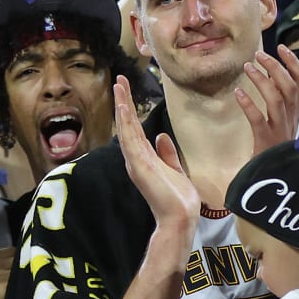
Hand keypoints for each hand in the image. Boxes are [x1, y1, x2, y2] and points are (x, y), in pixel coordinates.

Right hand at [117, 74, 200, 230]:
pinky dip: (126, 123)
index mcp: (144, 158)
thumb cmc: (178, 199)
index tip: (126, 90)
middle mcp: (136, 158)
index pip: (134, 128)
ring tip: (119, 86)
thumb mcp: (174, 169)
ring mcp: (136, 162)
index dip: (129, 109)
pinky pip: (130, 140)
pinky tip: (123, 107)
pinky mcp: (140, 166)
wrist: (180, 218)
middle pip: (126, 124)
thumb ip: (167, 154)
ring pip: (126, 128)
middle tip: (119, 79)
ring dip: (122, 106)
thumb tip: (161, 136)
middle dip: (123, 101)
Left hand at [232, 45, 298, 154]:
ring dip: (262, 80)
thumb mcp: (282, 123)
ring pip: (276, 99)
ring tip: (247, 67)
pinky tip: (237, 93)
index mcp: (295, 113)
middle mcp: (291, 119)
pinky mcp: (266, 142)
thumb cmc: (275, 149)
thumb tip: (271, 75)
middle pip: (289, 86)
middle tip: (259, 54)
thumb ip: (279, 101)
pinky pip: (258, 120)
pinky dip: (248, 105)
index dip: (294, 63)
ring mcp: (280, 130)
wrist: (275, 177)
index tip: (282, 48)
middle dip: (275, 66)